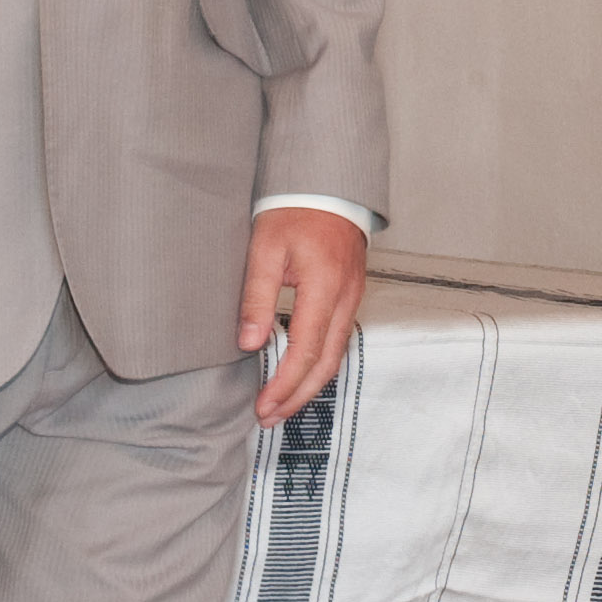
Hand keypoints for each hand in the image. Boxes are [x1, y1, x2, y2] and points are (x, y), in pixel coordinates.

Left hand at [242, 207, 370, 427]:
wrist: (326, 184)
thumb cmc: (293, 211)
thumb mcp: (264, 249)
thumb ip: (257, 297)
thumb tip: (249, 344)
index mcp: (324, 287)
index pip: (305, 351)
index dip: (284, 385)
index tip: (262, 406)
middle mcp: (345, 298)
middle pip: (326, 363)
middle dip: (297, 396)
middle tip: (268, 417)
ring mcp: (352, 297)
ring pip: (335, 355)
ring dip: (309, 385)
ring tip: (280, 404)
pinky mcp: (350, 295)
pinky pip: (338, 339)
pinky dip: (318, 365)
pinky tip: (298, 373)